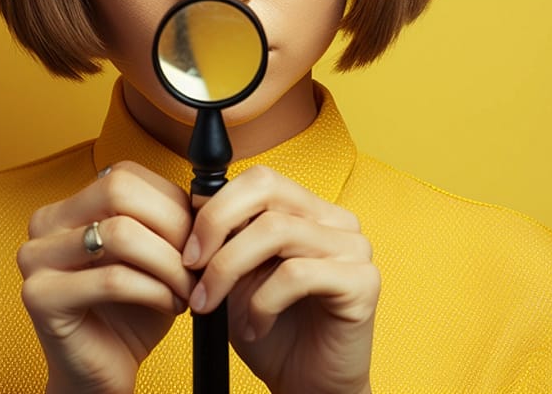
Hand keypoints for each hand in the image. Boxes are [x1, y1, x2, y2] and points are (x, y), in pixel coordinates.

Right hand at [17, 161, 195, 393]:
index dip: (171, 201)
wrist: (104, 371)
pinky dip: (154, 290)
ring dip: (168, 262)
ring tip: (188, 287)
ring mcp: (35, 257)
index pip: (125, 175)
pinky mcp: (39, 296)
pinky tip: (172, 305)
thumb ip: (168, 217)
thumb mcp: (156, 250)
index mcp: (71, 203)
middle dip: (171, 225)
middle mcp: (46, 222)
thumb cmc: (133, 308)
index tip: (200, 235)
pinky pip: (113, 279)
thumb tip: (204, 195)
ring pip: (119, 234)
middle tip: (198, 260)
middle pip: (118, 191)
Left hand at [183, 166, 378, 393]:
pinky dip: (262, 302)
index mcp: (307, 209)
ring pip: (276, 231)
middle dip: (218, 224)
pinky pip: (297, 274)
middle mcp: (334, 219)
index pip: (261, 178)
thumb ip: (227, 238)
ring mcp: (353, 246)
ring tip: (212, 305)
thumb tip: (195, 203)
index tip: (188, 245)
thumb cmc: (271, 329)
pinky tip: (255, 326)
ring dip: (229, 270)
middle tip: (192, 265)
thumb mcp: (237, 275)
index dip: (217, 204)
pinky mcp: (363, 281)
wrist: (308, 390)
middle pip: (268, 190)